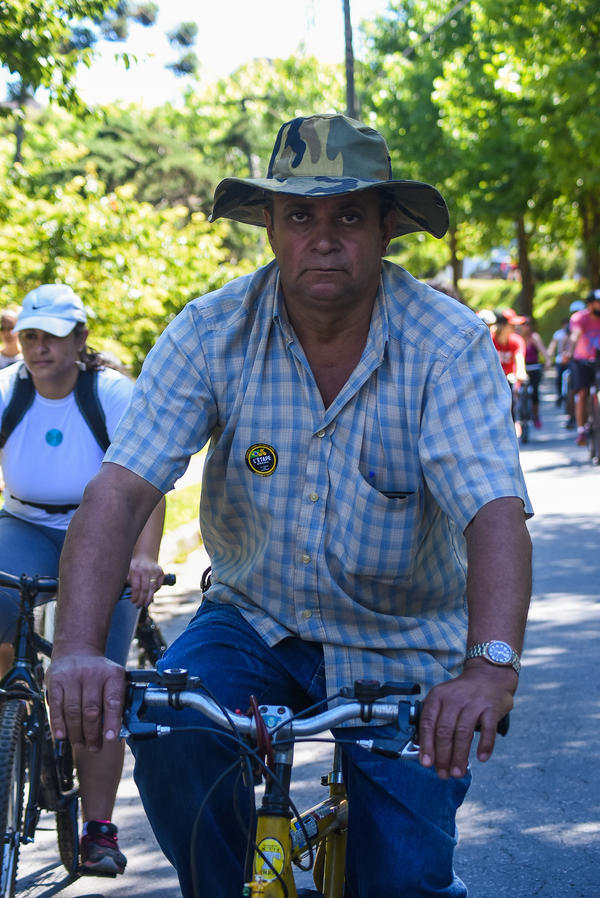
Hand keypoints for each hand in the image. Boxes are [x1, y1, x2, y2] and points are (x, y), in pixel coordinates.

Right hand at [47, 653, 124, 751]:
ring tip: (80, 744)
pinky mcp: (55, 680)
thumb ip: (116, 703)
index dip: (112, 721)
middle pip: (91, 710)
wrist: (77, 651)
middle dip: (92, 734)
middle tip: (94, 747)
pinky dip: (59, 724)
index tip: (110, 738)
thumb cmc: (99, 673)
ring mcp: (72, 676)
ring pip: (73, 711)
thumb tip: (114, 733)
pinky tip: (63, 735)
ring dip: (76, 733)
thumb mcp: (113, 680)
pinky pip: (56, 707)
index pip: (113, 700)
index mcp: (112, 674)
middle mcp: (92, 673)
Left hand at [127, 555, 163, 607]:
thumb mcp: (127, 571)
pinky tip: (150, 595)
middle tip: (138, 606)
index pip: (136, 587)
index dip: (135, 596)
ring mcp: (155, 571)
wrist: (145, 557)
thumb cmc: (134, 568)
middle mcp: (146, 570)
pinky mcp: (161, 572)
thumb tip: (119, 593)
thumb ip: (124, 581)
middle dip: (141, 600)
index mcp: (136, 570)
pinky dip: (155, 592)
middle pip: (145, 589)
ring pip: (153, 589)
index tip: (133, 602)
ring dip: (149, 599)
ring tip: (145, 605)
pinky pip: (158, 585)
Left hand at [418, 662, 516, 778]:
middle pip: (444, 731)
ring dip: (460, 756)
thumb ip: (434, 719)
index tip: (426, 763)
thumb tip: (425, 749)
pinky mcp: (491, 708)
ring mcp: (474, 702)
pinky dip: (485, 745)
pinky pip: (488, 729)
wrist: (489, 675)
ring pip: (463, 733)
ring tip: (458, 772)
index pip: (428, 723)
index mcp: (438, 696)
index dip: (426, 745)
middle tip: (443, 773)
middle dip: (443, 756)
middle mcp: (454, 698)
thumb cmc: (462, 693)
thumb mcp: (443, 698)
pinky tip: (481, 758)